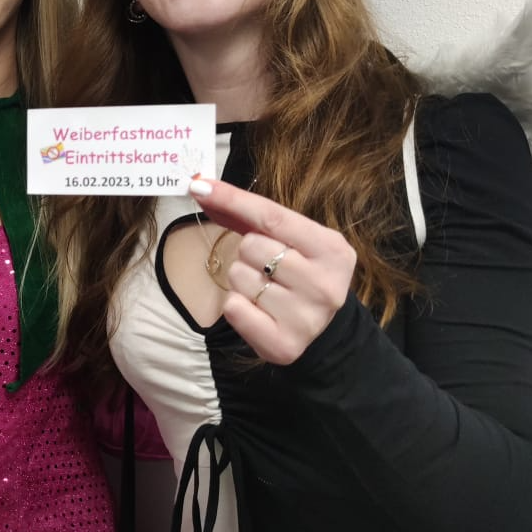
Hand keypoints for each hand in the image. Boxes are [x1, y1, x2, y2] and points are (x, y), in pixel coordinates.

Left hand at [189, 179, 354, 365]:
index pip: (273, 216)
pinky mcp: (285, 345)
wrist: (321, 330)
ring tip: (265, 290)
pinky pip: (234, 309)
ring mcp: (307, 318)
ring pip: (239, 277)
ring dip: (241, 281)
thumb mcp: (288, 240)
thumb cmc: (298, 274)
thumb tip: (201, 186)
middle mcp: (325, 284)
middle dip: (248, 253)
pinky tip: (258, 311)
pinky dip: (236, 306)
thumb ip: (247, 214)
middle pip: (252, 246)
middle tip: (267, 268)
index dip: (233, 199)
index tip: (199, 185)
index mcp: (332, 250)